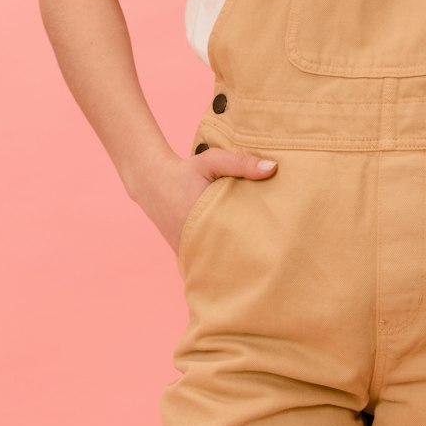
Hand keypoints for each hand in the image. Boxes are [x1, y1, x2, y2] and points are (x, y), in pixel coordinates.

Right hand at [129, 145, 278, 254]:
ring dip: (229, 263)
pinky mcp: (182, 251)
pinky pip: (202, 261)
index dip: (253, 249)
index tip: (272, 252)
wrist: (152, 181)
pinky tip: (231, 262)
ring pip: (213, 263)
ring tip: (254, 265)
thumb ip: (241, 164)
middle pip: (226, 258)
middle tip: (269, 262)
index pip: (234, 245)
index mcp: (203, 221)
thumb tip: (272, 168)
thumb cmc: (186, 170)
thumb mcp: (212, 161)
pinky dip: (215, 261)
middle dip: (245, 261)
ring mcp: (186, 250)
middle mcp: (193, 241)